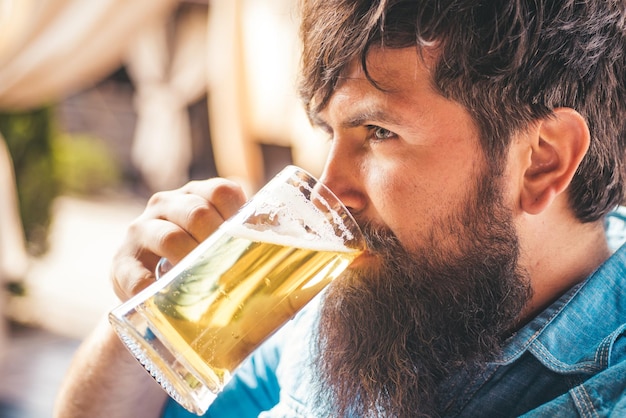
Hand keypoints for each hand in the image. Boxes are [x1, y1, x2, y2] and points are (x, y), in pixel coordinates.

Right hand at [111, 178, 246, 300]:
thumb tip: (304, 265)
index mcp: (196, 196)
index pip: (221, 190)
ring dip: (190, 260)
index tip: (248, 238)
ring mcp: (141, 230)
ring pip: (168, 236)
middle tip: (230, 265)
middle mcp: (167, 205)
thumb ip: (251, 244)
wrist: (151, 288)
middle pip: (196, 211)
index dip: (237, 212)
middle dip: (217, 239)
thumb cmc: (198, 261)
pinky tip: (163, 298)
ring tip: (204, 282)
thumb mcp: (217, 243)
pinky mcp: (121, 262)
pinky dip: (151, 287)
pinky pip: (135, 273)